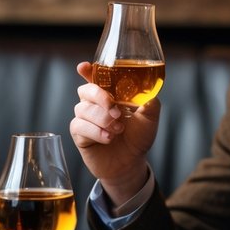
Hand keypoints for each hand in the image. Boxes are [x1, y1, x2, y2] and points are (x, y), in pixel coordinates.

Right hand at [69, 61, 158, 205]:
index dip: (86, 71)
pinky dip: (96, 132)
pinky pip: (79, 126)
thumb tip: (147, 90)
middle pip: (85, 90)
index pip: (94, 77)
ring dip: (103, 119)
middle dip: (100, 97)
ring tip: (118, 130)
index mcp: (109, 94)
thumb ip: (149, 101)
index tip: (83, 67)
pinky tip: (108, 138)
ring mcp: (85, 118)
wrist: (131, 162)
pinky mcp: (79, 134)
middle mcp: (94, 103)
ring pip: (83, 109)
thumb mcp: (149, 118)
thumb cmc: (138, 137)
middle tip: (116, 111)